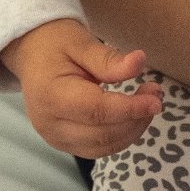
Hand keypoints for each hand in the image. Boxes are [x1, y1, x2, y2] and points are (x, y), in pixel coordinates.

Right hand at [0, 18, 163, 158]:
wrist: (33, 54)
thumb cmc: (57, 44)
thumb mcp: (82, 43)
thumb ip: (109, 59)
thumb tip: (139, 63)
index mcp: (51, 96)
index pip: (96, 111)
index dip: (130, 108)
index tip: (156, 100)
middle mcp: (50, 124)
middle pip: (102, 134)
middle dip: (136, 118)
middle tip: (156, 92)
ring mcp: (55, 137)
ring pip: (103, 146)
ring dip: (133, 129)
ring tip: (149, 101)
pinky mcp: (64, 142)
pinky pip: (98, 148)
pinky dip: (122, 136)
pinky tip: (134, 114)